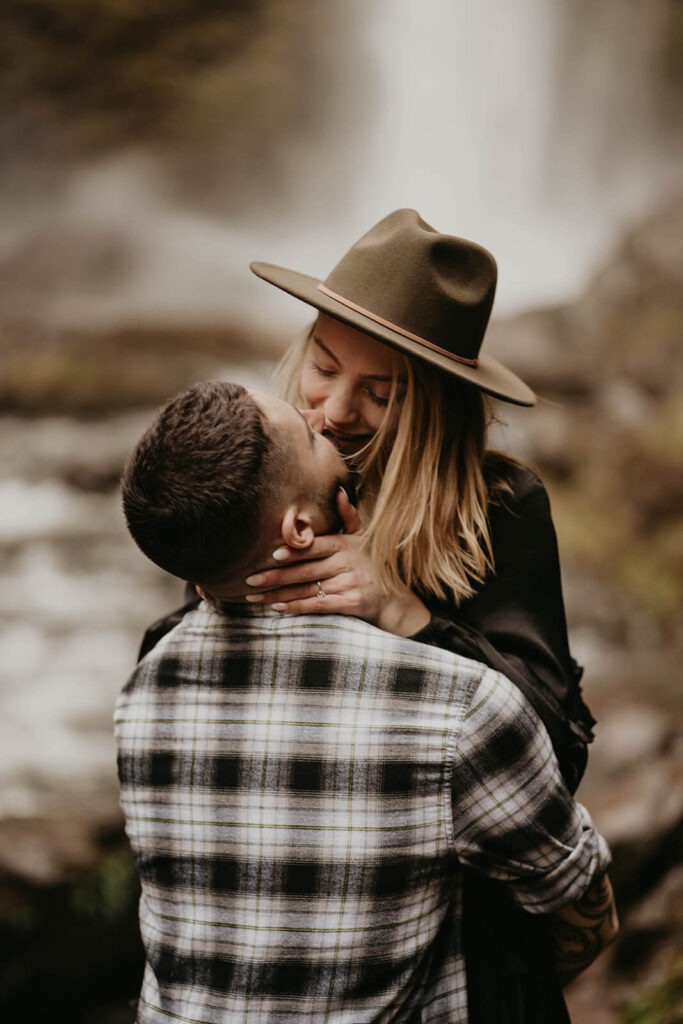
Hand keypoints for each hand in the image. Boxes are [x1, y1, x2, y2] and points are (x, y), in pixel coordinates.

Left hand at [245, 488, 429, 635]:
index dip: (294, 551)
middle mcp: (347, 563)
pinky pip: (318, 606)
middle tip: (250, 579)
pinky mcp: (351, 603)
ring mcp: (349, 584)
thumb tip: (339, 491)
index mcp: (345, 545)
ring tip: (255, 596)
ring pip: (307, 589)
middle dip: (275, 576)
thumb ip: (348, 517)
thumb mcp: (363, 538)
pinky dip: (297, 607)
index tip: (272, 555)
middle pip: (305, 570)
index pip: (314, 547)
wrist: (394, 598)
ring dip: (278, 594)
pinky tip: (278, 608)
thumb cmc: (371, 564)